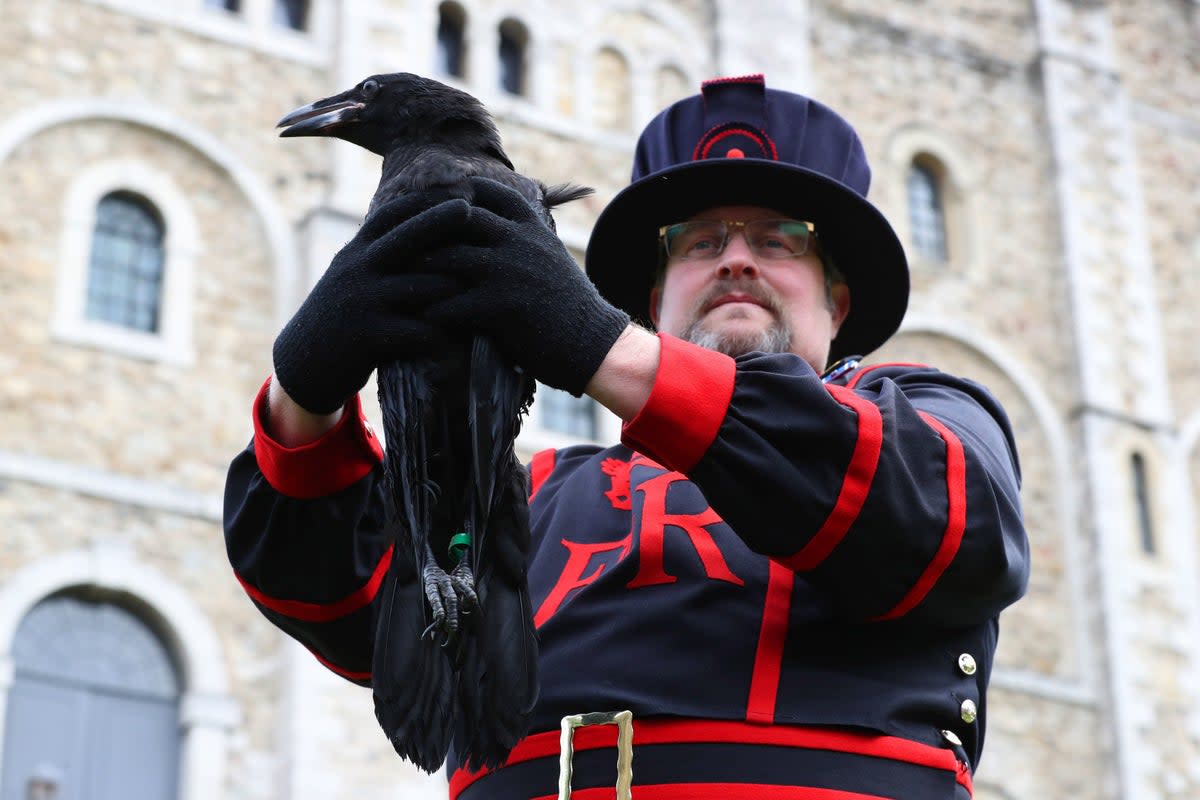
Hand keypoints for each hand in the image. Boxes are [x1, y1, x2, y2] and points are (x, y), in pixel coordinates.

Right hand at [272, 192, 471, 413]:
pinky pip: (417, 330)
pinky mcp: (367, 335)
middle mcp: (357, 269)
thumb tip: (420, 231)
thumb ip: (379, 257)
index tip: (456, 190)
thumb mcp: (352, 279)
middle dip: (440, 220)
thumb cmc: (342, 320)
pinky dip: (443, 334)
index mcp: (356, 253)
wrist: (304, 365)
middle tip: (472, 209)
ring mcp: (361, 300)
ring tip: (486, 291)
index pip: (390, 215)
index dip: (423, 201)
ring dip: (455, 290)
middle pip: (405, 236)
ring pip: (420, 286)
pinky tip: (465, 339)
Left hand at [424, 178, 629, 394]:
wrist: (593, 342)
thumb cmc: (569, 305)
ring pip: (447, 257)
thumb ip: (522, 239)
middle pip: (458, 218)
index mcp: (531, 225)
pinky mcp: (499, 307)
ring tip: (402, 283)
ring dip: (420, 270)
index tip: (432, 207)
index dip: (454, 195)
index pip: (485, 191)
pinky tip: (419, 319)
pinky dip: (431, 311)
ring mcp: (507, 271)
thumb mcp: (550, 257)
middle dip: (428, 228)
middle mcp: (518, 240)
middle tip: (403, 244)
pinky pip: (451, 303)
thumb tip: (489, 227)